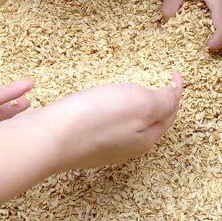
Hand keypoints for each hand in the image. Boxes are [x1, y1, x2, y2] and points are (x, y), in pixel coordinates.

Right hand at [29, 73, 182, 170]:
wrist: (46, 140)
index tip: (173, 73)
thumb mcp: (139, 104)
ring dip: (135, 108)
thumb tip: (174, 96)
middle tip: (158, 82)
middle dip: (159, 103)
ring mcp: (104, 147)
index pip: (170, 113)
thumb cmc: (94, 119)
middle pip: (152, 122)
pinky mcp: (82, 143)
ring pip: (128, 125)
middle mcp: (128, 147)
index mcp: (147, 137)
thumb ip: (163, 101)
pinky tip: (103, 103)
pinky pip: (106, 125)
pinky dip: (113, 112)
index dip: (175, 91)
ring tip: (133, 90)